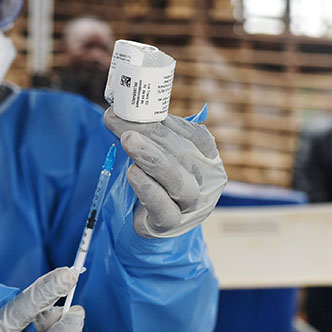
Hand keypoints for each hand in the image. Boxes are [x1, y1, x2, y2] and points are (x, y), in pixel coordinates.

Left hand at [104, 108, 227, 237]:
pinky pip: (162, 207)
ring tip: (128, 140)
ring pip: (176, 180)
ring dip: (151, 157)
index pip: (195, 136)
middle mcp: (206, 182)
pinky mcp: (170, 224)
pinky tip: (133, 172)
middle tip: (123, 117)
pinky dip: (148, 188)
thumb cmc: (155, 180)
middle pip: (182, 154)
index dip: (169, 122)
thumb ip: (151, 135)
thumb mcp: (157, 154)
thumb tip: (127, 109)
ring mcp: (191, 206)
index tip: (138, 107)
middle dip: (150, 133)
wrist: (147, 221)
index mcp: (207, 159)